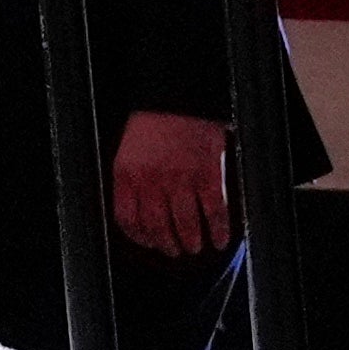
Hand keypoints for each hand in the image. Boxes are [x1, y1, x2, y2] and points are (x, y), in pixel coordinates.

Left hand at [105, 111, 231, 258]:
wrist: (178, 98)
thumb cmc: (153, 124)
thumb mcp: (128, 153)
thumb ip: (131, 183)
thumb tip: (138, 214)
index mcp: (128, 174)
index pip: (128, 219)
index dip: (139, 237)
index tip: (148, 243)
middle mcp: (152, 181)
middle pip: (158, 227)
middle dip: (167, 245)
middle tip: (174, 250)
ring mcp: (181, 180)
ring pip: (186, 225)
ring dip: (191, 242)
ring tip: (194, 247)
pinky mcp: (208, 177)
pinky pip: (214, 213)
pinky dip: (219, 231)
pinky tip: (220, 239)